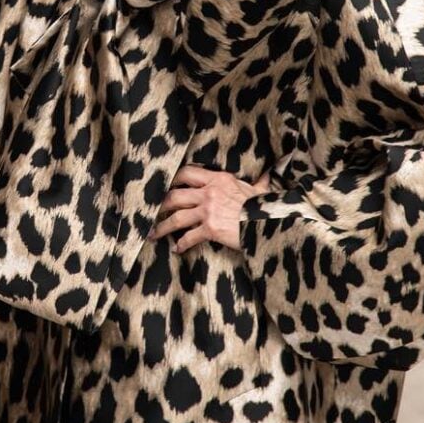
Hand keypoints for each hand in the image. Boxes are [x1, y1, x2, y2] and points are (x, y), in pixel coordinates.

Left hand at [149, 166, 269, 253]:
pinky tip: (177, 249)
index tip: (167, 187)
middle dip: (160, 206)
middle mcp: (209, 192)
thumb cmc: (266, 206)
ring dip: (162, 227)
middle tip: (152, 213)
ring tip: (153, 234)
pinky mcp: (210, 229)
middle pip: (174, 196)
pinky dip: (181, 244)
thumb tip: (269, 174)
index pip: (187, 173)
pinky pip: (188, 237)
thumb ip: (259, 182)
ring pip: (175, 218)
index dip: (173, 180)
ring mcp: (208, 210)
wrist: (271, 222)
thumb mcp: (259, 189)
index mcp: (218, 179)